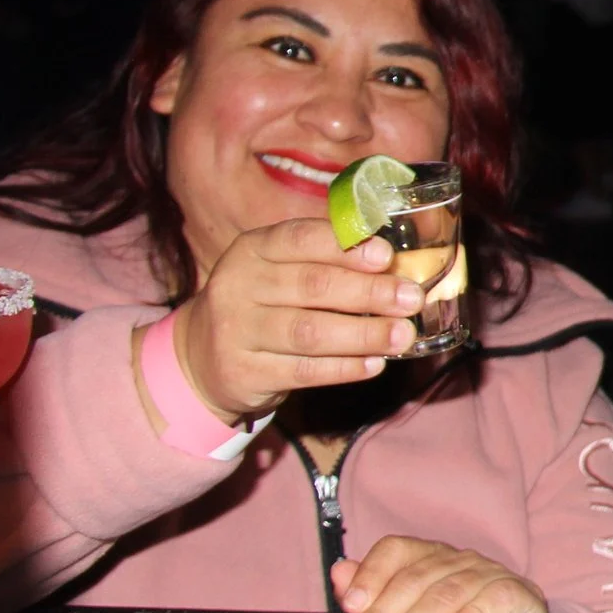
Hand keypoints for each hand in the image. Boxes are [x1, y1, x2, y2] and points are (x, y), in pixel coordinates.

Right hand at [168, 219, 422, 421]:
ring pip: (309, 332)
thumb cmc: (262, 303)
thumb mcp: (279, 270)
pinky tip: (374, 364)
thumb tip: (395, 263)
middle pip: (312, 286)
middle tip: (411, 299)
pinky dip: (343, 368)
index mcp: (252, 249)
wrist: (200, 357)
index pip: (299, 239)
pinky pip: (302, 371)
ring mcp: (236, 332)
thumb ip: (326, 260)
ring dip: (364, 334)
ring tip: (403, 335)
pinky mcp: (242, 373)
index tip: (386, 255)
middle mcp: (238, 286)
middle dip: (368, 292)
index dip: (344, 247)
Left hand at [330, 537, 546, 612]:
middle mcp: (458, 560)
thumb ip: (373, 592)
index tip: (350, 605)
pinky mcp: (518, 594)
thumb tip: (339, 573)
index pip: (396, 550)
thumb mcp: (412, 606)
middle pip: (415, 579)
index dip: (371, 574)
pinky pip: (495, 600)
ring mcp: (489, 575)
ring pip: (448, 593)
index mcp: (429, 557)